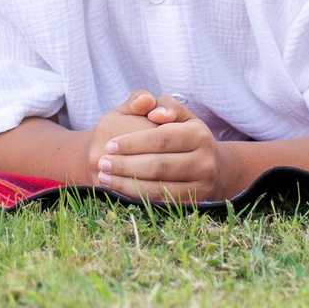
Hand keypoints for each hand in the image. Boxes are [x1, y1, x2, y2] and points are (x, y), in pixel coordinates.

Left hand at [89, 91, 219, 202]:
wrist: (206, 165)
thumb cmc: (181, 133)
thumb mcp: (175, 113)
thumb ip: (161, 104)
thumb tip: (153, 110)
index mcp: (199, 134)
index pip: (160, 139)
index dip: (132, 143)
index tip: (109, 145)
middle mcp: (205, 161)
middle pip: (158, 165)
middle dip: (125, 165)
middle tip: (102, 162)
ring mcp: (202, 185)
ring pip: (158, 187)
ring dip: (127, 183)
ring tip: (104, 176)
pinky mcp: (195, 202)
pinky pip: (161, 202)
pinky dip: (136, 196)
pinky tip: (118, 188)